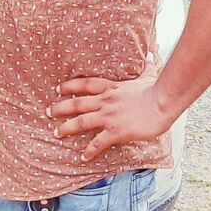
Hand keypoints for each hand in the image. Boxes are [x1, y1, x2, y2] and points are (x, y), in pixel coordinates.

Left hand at [44, 55, 171, 161]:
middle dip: (60, 107)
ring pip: (80, 122)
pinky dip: (90, 150)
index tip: (58, 89)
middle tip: (47, 112)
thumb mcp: (148, 74)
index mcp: (111, 88)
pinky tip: (83, 157)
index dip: (70, 86)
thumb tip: (150, 54)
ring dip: (66, 128)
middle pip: (76, 103)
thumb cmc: (157, 89)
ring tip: (56, 133)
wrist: (162, 102)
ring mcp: (109, 116)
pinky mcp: (116, 131)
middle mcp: (105, 101)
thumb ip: (146, 65)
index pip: (85, 84)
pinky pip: (98, 142)